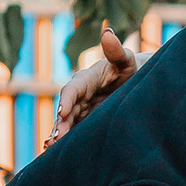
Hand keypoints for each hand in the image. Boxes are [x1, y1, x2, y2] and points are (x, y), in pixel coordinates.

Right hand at [48, 24, 136, 141]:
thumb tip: (107, 32)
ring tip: (50, 149)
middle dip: (60, 124)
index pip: (73, 88)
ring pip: (66, 123)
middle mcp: (80, 94)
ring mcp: (81, 109)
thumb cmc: (131, 68)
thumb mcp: (125, 59)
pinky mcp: (86, 121)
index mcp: (87, 78)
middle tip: (55, 139)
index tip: (63, 112)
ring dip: (58, 135)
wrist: (136, 82)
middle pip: (66, 109)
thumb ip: (116, 50)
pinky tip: (53, 154)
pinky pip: (72, 132)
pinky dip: (64, 142)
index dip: (67, 99)